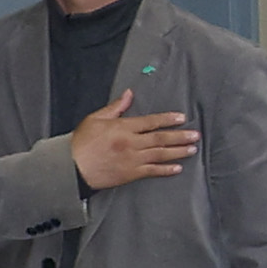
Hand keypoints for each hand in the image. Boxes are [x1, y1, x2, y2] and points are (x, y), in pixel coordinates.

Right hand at [70, 91, 199, 189]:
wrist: (71, 167)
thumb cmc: (81, 142)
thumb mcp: (95, 119)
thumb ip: (116, 107)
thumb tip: (129, 94)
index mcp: (123, 128)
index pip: (151, 121)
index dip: (168, 119)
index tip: (181, 118)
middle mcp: (131, 143)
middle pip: (161, 138)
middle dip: (180, 136)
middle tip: (195, 135)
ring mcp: (132, 159)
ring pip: (161, 154)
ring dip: (178, 151)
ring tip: (192, 149)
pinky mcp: (130, 174)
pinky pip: (152, 171)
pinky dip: (166, 169)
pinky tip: (178, 168)